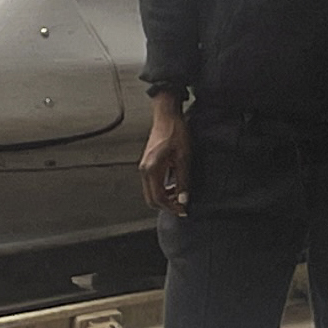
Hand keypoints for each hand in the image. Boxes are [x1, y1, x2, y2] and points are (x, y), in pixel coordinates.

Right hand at [139, 91, 190, 216]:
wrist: (167, 116)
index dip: (171, 207)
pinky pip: (152, 184)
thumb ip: (183, 180)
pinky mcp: (147, 165)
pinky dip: (162, 189)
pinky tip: (174, 186)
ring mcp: (144, 167)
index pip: (158, 197)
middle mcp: (144, 170)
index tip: (183, 210)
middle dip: (166, 206)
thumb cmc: (176, 132)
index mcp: (152, 169)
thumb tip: (183, 199)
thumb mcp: (184, 157)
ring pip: (151, 192)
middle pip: (151, 198)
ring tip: (180, 197)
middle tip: (182, 207)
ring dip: (164, 198)